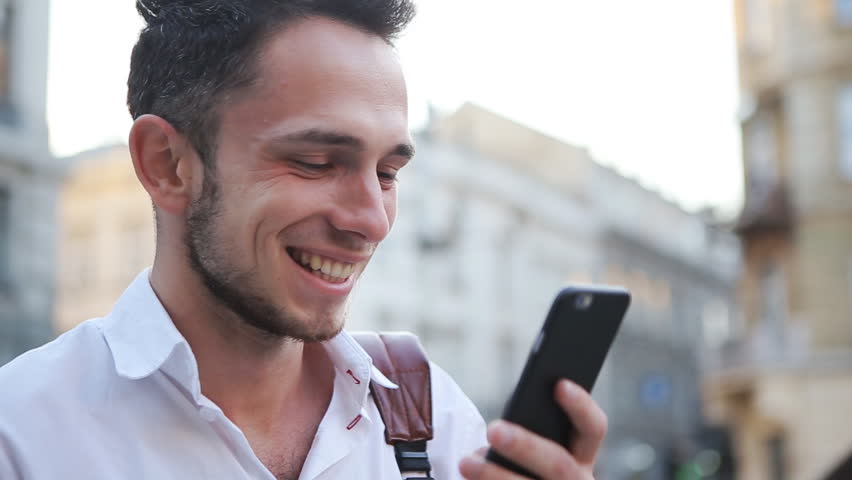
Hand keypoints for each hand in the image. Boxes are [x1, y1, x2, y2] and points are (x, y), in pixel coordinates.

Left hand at [458, 380, 606, 478]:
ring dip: (495, 474)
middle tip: (494, 430)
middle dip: (526, 446)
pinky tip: (466, 479)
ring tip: (466, 462)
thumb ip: (531, 432)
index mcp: (582, 457)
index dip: (580, 406)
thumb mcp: (536, 447)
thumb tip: (501, 428)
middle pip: (559, 464)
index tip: (559, 384)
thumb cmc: (525, 463)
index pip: (593, 428)